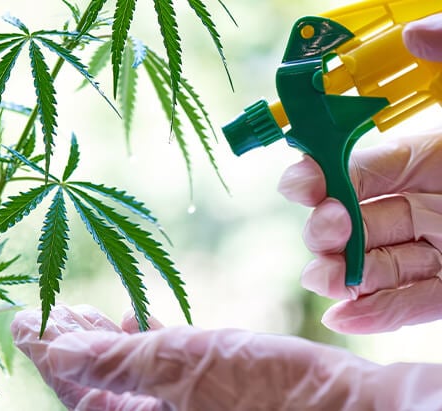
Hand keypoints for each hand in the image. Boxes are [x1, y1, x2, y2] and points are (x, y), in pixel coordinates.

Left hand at [12, 305, 441, 410]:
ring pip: (121, 372)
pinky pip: (155, 370)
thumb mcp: (179, 368)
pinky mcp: (201, 391)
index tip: (21, 320)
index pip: (73, 386)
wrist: (339, 404)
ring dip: (99, 340)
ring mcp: (174, 407)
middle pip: (91, 381)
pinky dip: (140, 343)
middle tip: (43, 311)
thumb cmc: (263, 391)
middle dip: (67, 343)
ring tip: (81, 311)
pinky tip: (135, 319)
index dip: (45, 351)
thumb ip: (114, 360)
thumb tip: (56, 348)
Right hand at [276, 13, 441, 333]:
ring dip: (344, 275)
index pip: (361, 167)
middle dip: (328, 229)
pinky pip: (416, 303)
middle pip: (359, 219)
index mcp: (434, 158)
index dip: (322, 175)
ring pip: (379, 264)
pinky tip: (346, 317)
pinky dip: (379, 313)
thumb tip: (418, 31)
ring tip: (324, 280)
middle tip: (328, 233)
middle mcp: (433, 204)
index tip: (301, 182)